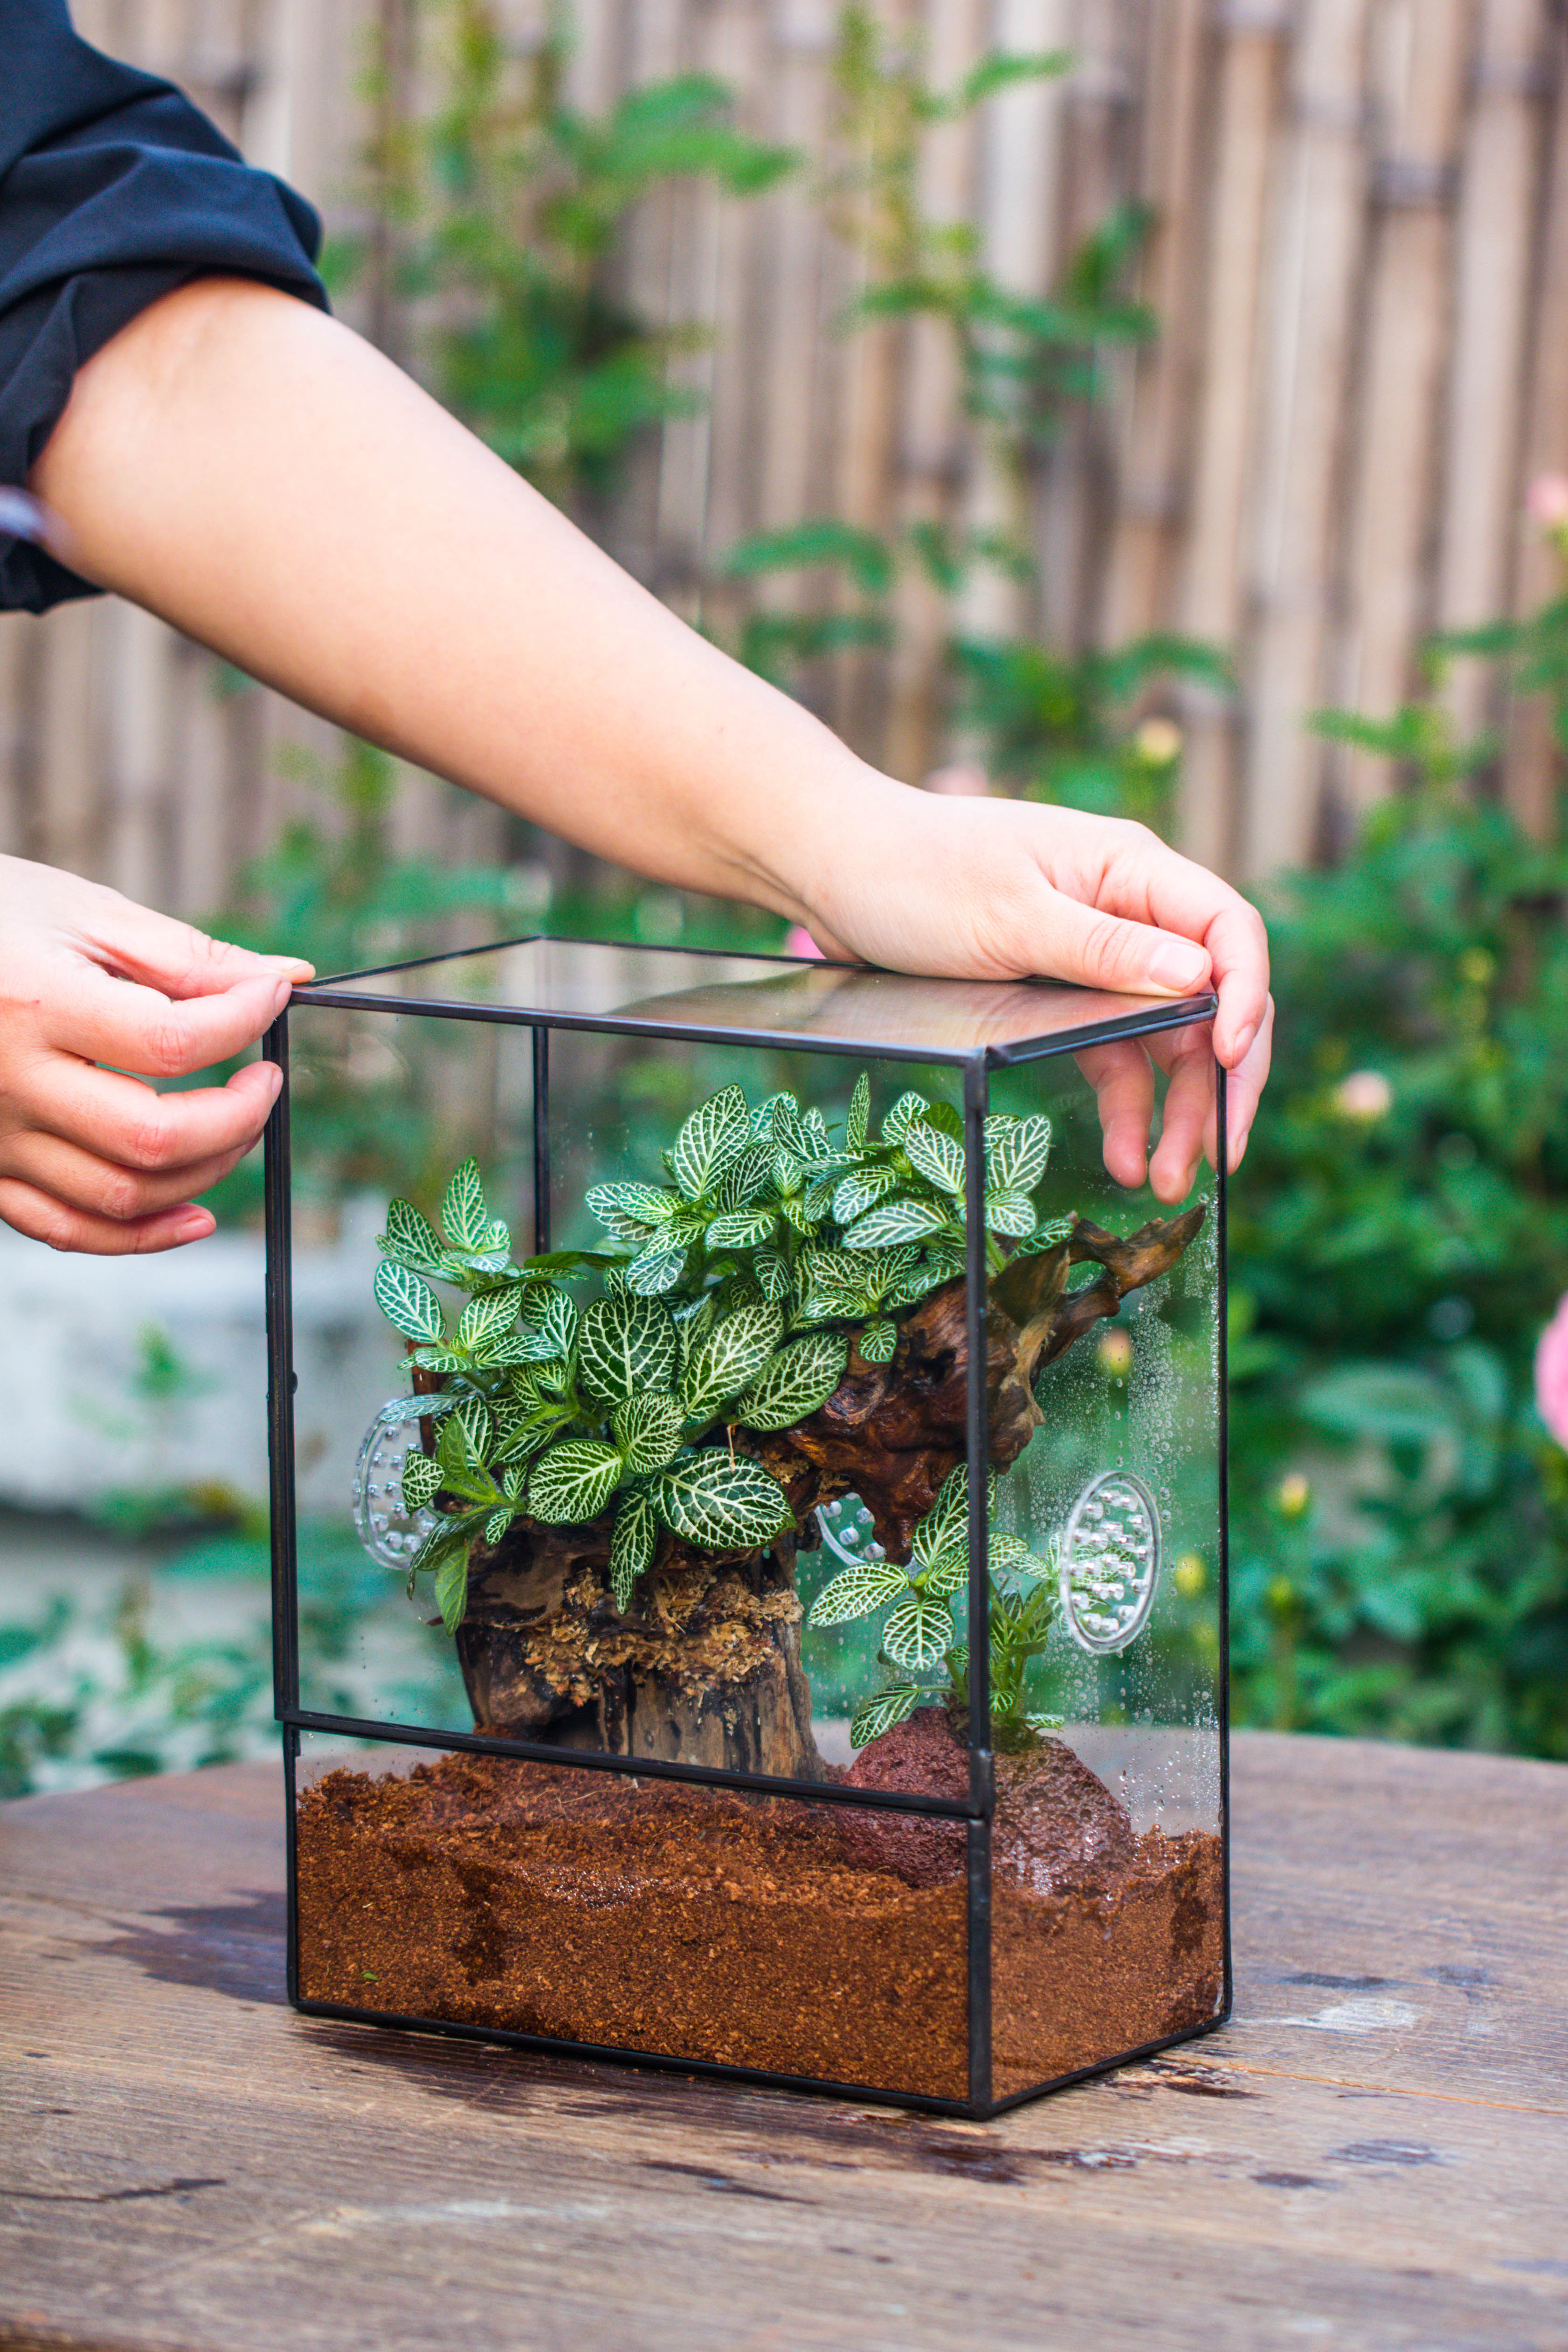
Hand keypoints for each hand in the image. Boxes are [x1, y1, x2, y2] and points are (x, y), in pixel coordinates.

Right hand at [0, 857, 311, 1252]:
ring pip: (121, 1194)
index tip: (270, 998)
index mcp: (34, 1001)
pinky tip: (194, 1213)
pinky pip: (68, 1229)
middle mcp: (10, 1081)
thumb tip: (285, 977)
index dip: (244, 1021)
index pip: (170, 1041)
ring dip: (206, 1173)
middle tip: (266, 1078)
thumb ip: (185, 953)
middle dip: (239, 1116)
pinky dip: (142, 1235)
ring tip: (238, 1126)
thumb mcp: (78, 910)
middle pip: (153, 1136)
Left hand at [793, 795, 1271, 1203]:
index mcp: (1131, 868)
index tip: (1229, 1058)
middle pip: (1210, 999)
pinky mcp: (1062, 997)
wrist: (833, 868)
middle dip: (1221, 1080)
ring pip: (1166, 1040)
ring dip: (1176, 1110)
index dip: (1246, 994)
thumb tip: (1200, 976)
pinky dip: (1125, 1107)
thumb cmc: (915, 872)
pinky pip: (1114, 1056)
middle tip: (1222, 1157)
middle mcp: (1129, 911)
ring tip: (1168, 1181)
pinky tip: (1124, 1156)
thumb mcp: (1008, 914)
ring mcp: (1098, 957)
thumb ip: (1104, 948)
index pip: (1228, 929)